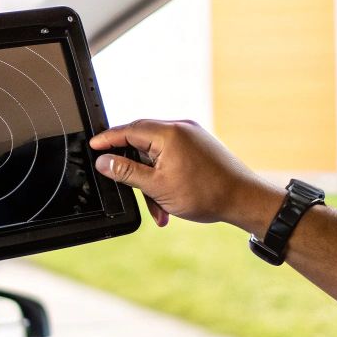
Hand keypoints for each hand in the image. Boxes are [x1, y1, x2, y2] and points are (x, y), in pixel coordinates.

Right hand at [90, 119, 279, 231]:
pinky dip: (164, 176)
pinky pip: (171, 156)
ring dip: (151, 180)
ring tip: (158, 208)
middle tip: (123, 186)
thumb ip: (125, 172)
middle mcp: (180, 128)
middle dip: (132, 170)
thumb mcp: (157, 187)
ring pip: (156, 154)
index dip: (107, 139)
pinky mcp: (199, 146)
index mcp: (168, 133)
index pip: (128, 130)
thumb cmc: (206, 194)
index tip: (92, 147)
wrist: (244, 200)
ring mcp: (191, 136)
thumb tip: (103, 161)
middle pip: (141, 142)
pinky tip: (167, 200)